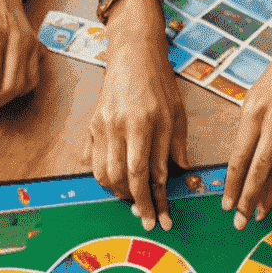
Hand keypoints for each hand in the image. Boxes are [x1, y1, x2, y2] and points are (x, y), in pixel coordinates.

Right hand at [87, 0, 188, 231]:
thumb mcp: (176, 112)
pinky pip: (92, 161)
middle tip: (146, 215)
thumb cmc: (158, 81)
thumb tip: (179, 175)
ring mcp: (101, 127)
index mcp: (143, 124)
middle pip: (120, 180)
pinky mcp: (92, 125)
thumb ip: (175, 145)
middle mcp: (118, 127)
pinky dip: (104, 177)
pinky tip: (117, 181)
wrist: (132, 53)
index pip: (143, 174)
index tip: (159, 219)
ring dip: (118, 192)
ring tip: (134, 198)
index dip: (152, 201)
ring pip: (103, 175)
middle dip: (134, 203)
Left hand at [223, 20, 271, 228]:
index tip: (226, 205)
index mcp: (255, 112)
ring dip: (270, 196)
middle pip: (259, 170)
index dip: (232, 185)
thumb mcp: (256, 95)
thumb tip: (244, 163)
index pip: (239, 158)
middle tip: (241, 222)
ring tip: (261, 213)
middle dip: (248, 200)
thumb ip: (249, 127)